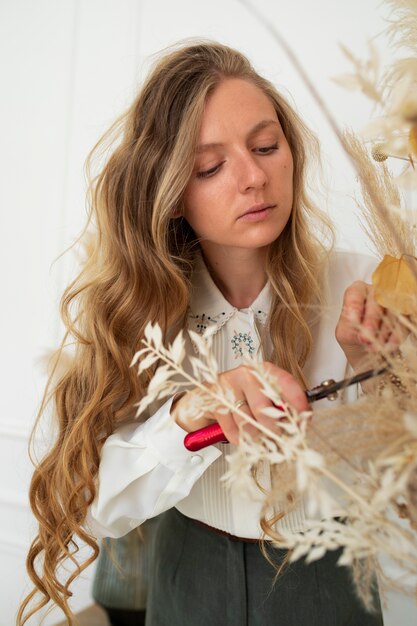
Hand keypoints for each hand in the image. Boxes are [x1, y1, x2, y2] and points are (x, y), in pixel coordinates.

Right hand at [171, 362, 308, 444]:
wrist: (204, 399)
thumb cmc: (240, 398)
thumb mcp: (262, 396)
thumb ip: (280, 405)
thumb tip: (300, 422)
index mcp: (262, 370)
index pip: (284, 382)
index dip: (296, 402)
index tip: (304, 419)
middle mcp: (245, 374)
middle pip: (263, 407)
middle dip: (273, 429)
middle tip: (279, 440)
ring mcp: (226, 386)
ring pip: (247, 421)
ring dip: (257, 438)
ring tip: (261, 442)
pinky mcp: (213, 400)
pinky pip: (232, 428)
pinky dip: (240, 439)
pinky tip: (243, 437)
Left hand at [335, 281, 404, 369]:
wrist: (368, 354)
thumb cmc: (354, 339)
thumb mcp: (344, 334)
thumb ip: (348, 326)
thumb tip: (355, 322)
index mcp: (358, 292)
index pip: (355, 293)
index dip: (355, 307)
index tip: (352, 321)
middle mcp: (377, 294)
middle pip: (376, 301)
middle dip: (371, 320)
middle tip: (365, 338)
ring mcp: (393, 304)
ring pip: (391, 312)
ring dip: (383, 331)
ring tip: (375, 347)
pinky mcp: (406, 316)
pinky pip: (403, 323)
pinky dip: (395, 337)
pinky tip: (388, 347)